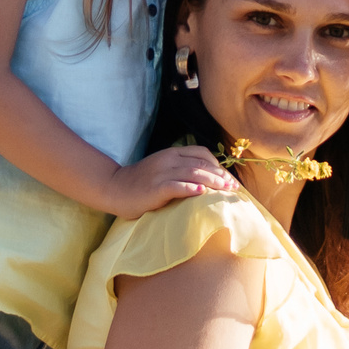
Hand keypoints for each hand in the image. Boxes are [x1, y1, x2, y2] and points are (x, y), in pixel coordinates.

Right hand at [99, 145, 235, 217]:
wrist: (114, 188)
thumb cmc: (141, 183)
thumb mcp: (163, 169)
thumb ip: (181, 169)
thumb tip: (207, 180)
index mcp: (172, 153)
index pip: (202, 153)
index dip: (219, 166)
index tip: (230, 180)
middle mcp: (168, 159)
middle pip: (201, 164)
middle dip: (221, 175)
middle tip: (234, 188)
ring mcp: (161, 173)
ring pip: (193, 173)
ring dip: (212, 182)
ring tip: (226, 191)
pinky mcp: (155, 188)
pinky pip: (176, 186)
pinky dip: (191, 189)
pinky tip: (202, 194)